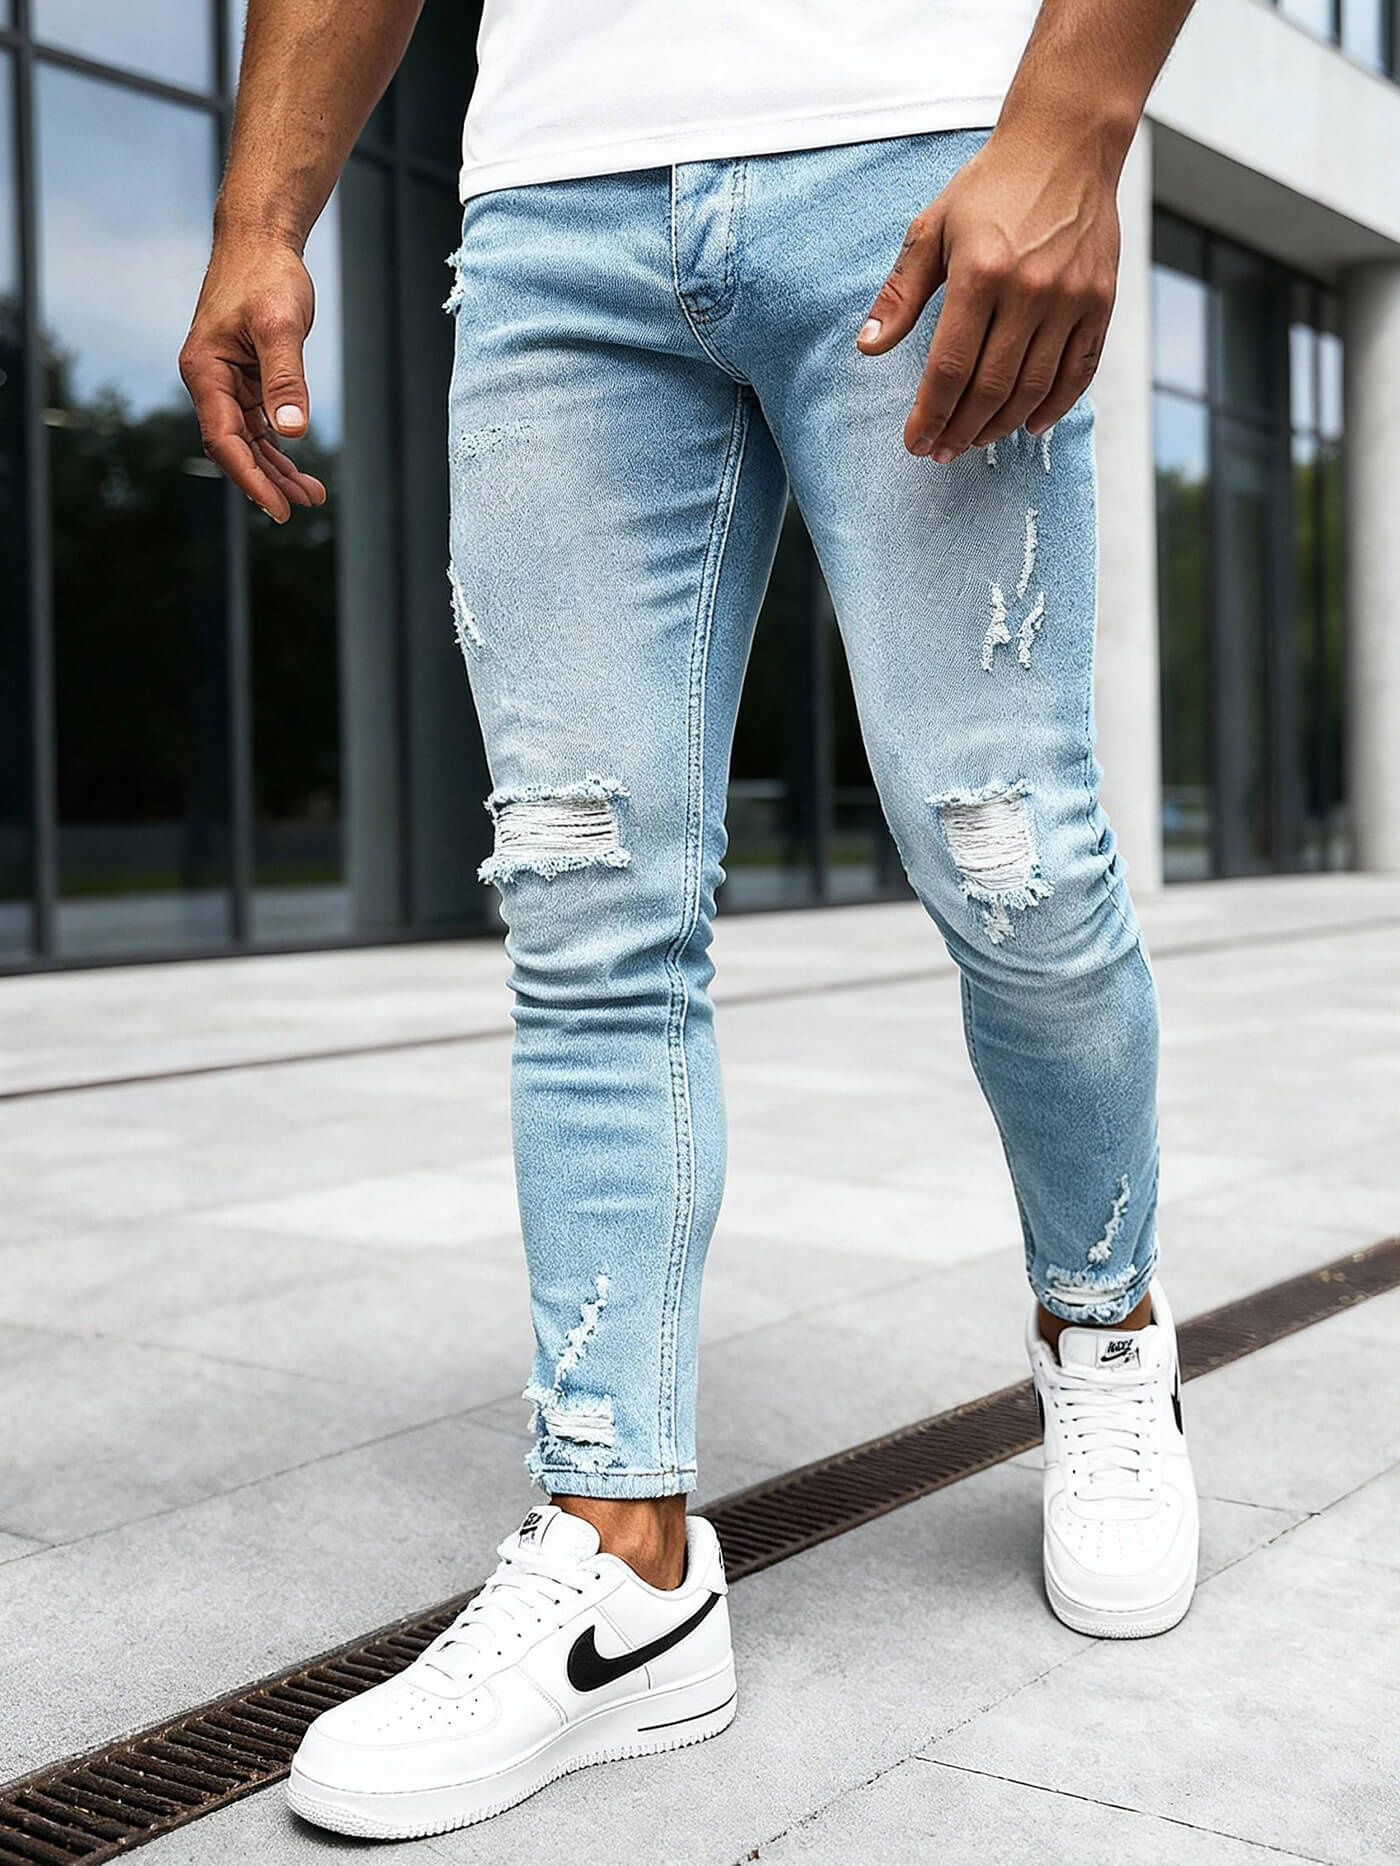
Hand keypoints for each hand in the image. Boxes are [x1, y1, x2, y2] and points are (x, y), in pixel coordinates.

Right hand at [179, 240, 327, 522]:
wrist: (260, 238)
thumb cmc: (266, 274)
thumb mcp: (280, 326)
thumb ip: (285, 380)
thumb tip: (292, 432)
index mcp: (205, 372)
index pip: (225, 441)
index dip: (252, 479)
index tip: (280, 507)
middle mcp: (209, 381)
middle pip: (235, 448)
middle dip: (268, 481)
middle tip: (304, 506)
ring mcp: (226, 381)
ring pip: (249, 439)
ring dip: (277, 469)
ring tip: (313, 494)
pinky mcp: (244, 376)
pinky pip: (258, 423)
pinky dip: (278, 446)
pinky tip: (298, 467)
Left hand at [857, 129, 1119, 461]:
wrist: (1064, 144)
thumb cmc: (990, 186)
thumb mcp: (931, 229)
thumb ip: (900, 293)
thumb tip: (868, 346)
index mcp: (980, 273)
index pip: (949, 368)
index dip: (930, 415)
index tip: (916, 442)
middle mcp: (1029, 290)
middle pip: (991, 388)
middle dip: (960, 430)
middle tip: (941, 452)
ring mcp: (1071, 299)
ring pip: (1034, 388)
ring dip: (1001, 426)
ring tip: (975, 440)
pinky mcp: (1100, 301)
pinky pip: (1079, 371)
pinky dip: (1055, 406)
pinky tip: (1030, 424)